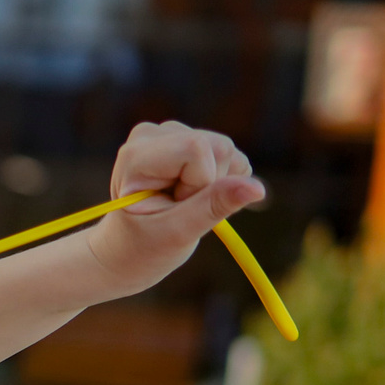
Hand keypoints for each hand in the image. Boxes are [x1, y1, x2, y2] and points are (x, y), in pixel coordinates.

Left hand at [87, 122, 265, 297]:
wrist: (126, 251)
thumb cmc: (143, 247)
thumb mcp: (178, 233)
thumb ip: (215, 206)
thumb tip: (258, 188)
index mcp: (136, 155)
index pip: (198, 149)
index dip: (200, 184)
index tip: (175, 207)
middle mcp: (150, 134)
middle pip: (218, 145)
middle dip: (211, 183)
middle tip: (180, 208)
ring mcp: (168, 134)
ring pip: (226, 149)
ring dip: (216, 183)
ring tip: (183, 203)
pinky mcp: (186, 139)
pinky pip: (228, 154)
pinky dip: (221, 180)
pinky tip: (193, 194)